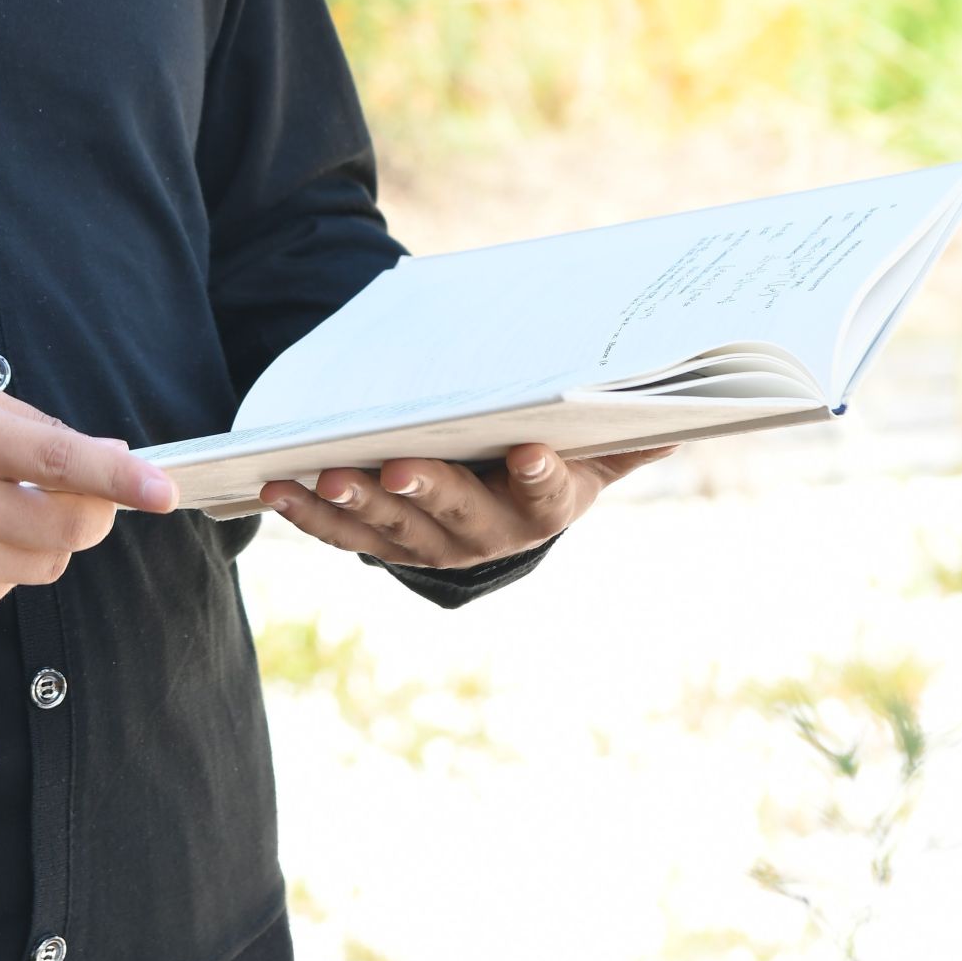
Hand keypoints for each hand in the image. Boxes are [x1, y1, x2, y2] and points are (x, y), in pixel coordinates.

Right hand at [0, 378, 175, 618]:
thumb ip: (32, 427)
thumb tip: (106, 459)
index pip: (60, 461)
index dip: (119, 479)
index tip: (162, 489)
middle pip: (71, 527)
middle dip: (94, 510)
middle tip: (83, 490)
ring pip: (48, 562)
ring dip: (47, 535)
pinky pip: (8, 586)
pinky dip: (6, 562)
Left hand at [257, 441, 672, 566]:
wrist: (500, 519)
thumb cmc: (547, 467)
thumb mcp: (592, 454)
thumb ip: (624, 437)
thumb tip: (683, 416)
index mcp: (542, 508)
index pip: (545, 492)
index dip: (539, 473)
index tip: (530, 449)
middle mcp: (485, 537)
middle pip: (455, 514)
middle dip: (426, 489)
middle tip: (398, 463)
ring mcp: (427, 545)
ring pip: (390, 528)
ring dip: (356, 503)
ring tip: (327, 474)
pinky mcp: (379, 543)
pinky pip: (341, 534)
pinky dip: (309, 514)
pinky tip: (278, 488)